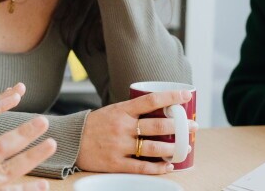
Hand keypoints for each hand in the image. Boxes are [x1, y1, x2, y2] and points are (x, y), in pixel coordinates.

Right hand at [76, 90, 197, 173]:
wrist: (71, 142)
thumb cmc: (95, 125)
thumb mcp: (113, 111)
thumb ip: (133, 111)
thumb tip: (161, 109)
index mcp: (121, 110)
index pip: (151, 100)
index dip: (171, 97)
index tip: (187, 95)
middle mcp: (122, 127)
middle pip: (158, 126)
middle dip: (181, 127)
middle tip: (193, 126)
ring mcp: (119, 146)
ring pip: (153, 148)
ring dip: (173, 149)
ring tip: (185, 148)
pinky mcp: (116, 164)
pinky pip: (142, 167)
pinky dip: (158, 168)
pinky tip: (168, 166)